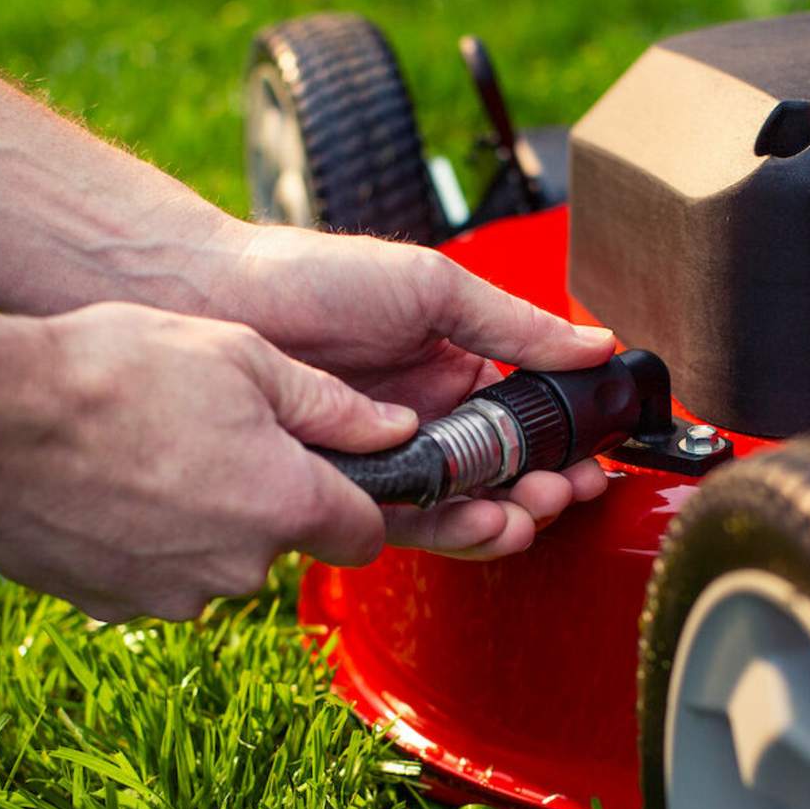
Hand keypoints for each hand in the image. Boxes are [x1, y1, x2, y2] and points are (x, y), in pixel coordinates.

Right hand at [0, 303, 416, 621]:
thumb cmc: (115, 373)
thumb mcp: (242, 359)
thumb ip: (332, 405)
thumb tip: (396, 428)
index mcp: (288, 503)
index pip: (365, 534)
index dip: (358, 504)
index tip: (338, 479)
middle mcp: (242, 565)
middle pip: (286, 544)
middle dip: (270, 501)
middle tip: (221, 441)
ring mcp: (176, 594)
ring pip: (222, 561)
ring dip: (209, 522)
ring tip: (158, 457)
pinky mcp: (116, 604)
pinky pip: (160, 576)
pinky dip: (153, 543)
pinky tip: (119, 490)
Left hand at [225, 223, 617, 558]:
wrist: (213, 297)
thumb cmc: (315, 278)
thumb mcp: (434, 289)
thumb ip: (517, 327)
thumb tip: (596, 344)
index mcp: (455, 371)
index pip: (526, 422)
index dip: (563, 447)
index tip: (594, 462)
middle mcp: (428, 420)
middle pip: (502, 474)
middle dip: (541, 490)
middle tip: (563, 492)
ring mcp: (391, 458)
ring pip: (462, 505)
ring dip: (502, 518)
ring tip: (525, 517)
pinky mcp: (352, 489)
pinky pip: (409, 523)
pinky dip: (450, 530)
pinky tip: (478, 524)